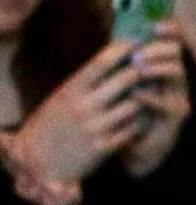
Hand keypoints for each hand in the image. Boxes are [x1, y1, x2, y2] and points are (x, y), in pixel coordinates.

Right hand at [7, 40, 147, 188]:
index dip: (124, 49)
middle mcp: (84, 106)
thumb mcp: (63, 96)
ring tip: (147, 95)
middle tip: (150, 70)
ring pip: (135, 104)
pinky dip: (139, 122)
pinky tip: (139, 119)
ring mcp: (95, 127)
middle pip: (126, 79)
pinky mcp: (103, 147)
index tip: (136, 44)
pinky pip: (133, 129)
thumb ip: (87, 80)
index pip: (103, 61)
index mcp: (72, 89)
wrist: (37, 160)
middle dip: (141, 73)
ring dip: (144, 99)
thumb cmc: (53, 122)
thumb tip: (116, 56)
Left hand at [120, 21, 191, 177]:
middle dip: (158, 49)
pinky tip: (136, 95)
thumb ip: (124, 64)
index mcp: (162, 66)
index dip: (169, 30)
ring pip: (177, 74)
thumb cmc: (125, 113)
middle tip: (139, 53)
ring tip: (138, 69)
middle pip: (177, 54)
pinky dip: (151, 98)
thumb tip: (116, 38)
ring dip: (157, 68)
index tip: (154, 25)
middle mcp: (175, 79)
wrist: (132, 149)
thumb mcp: (123, 85)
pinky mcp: (176, 117)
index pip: (173, 41)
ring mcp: (178, 97)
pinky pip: (169, 104)